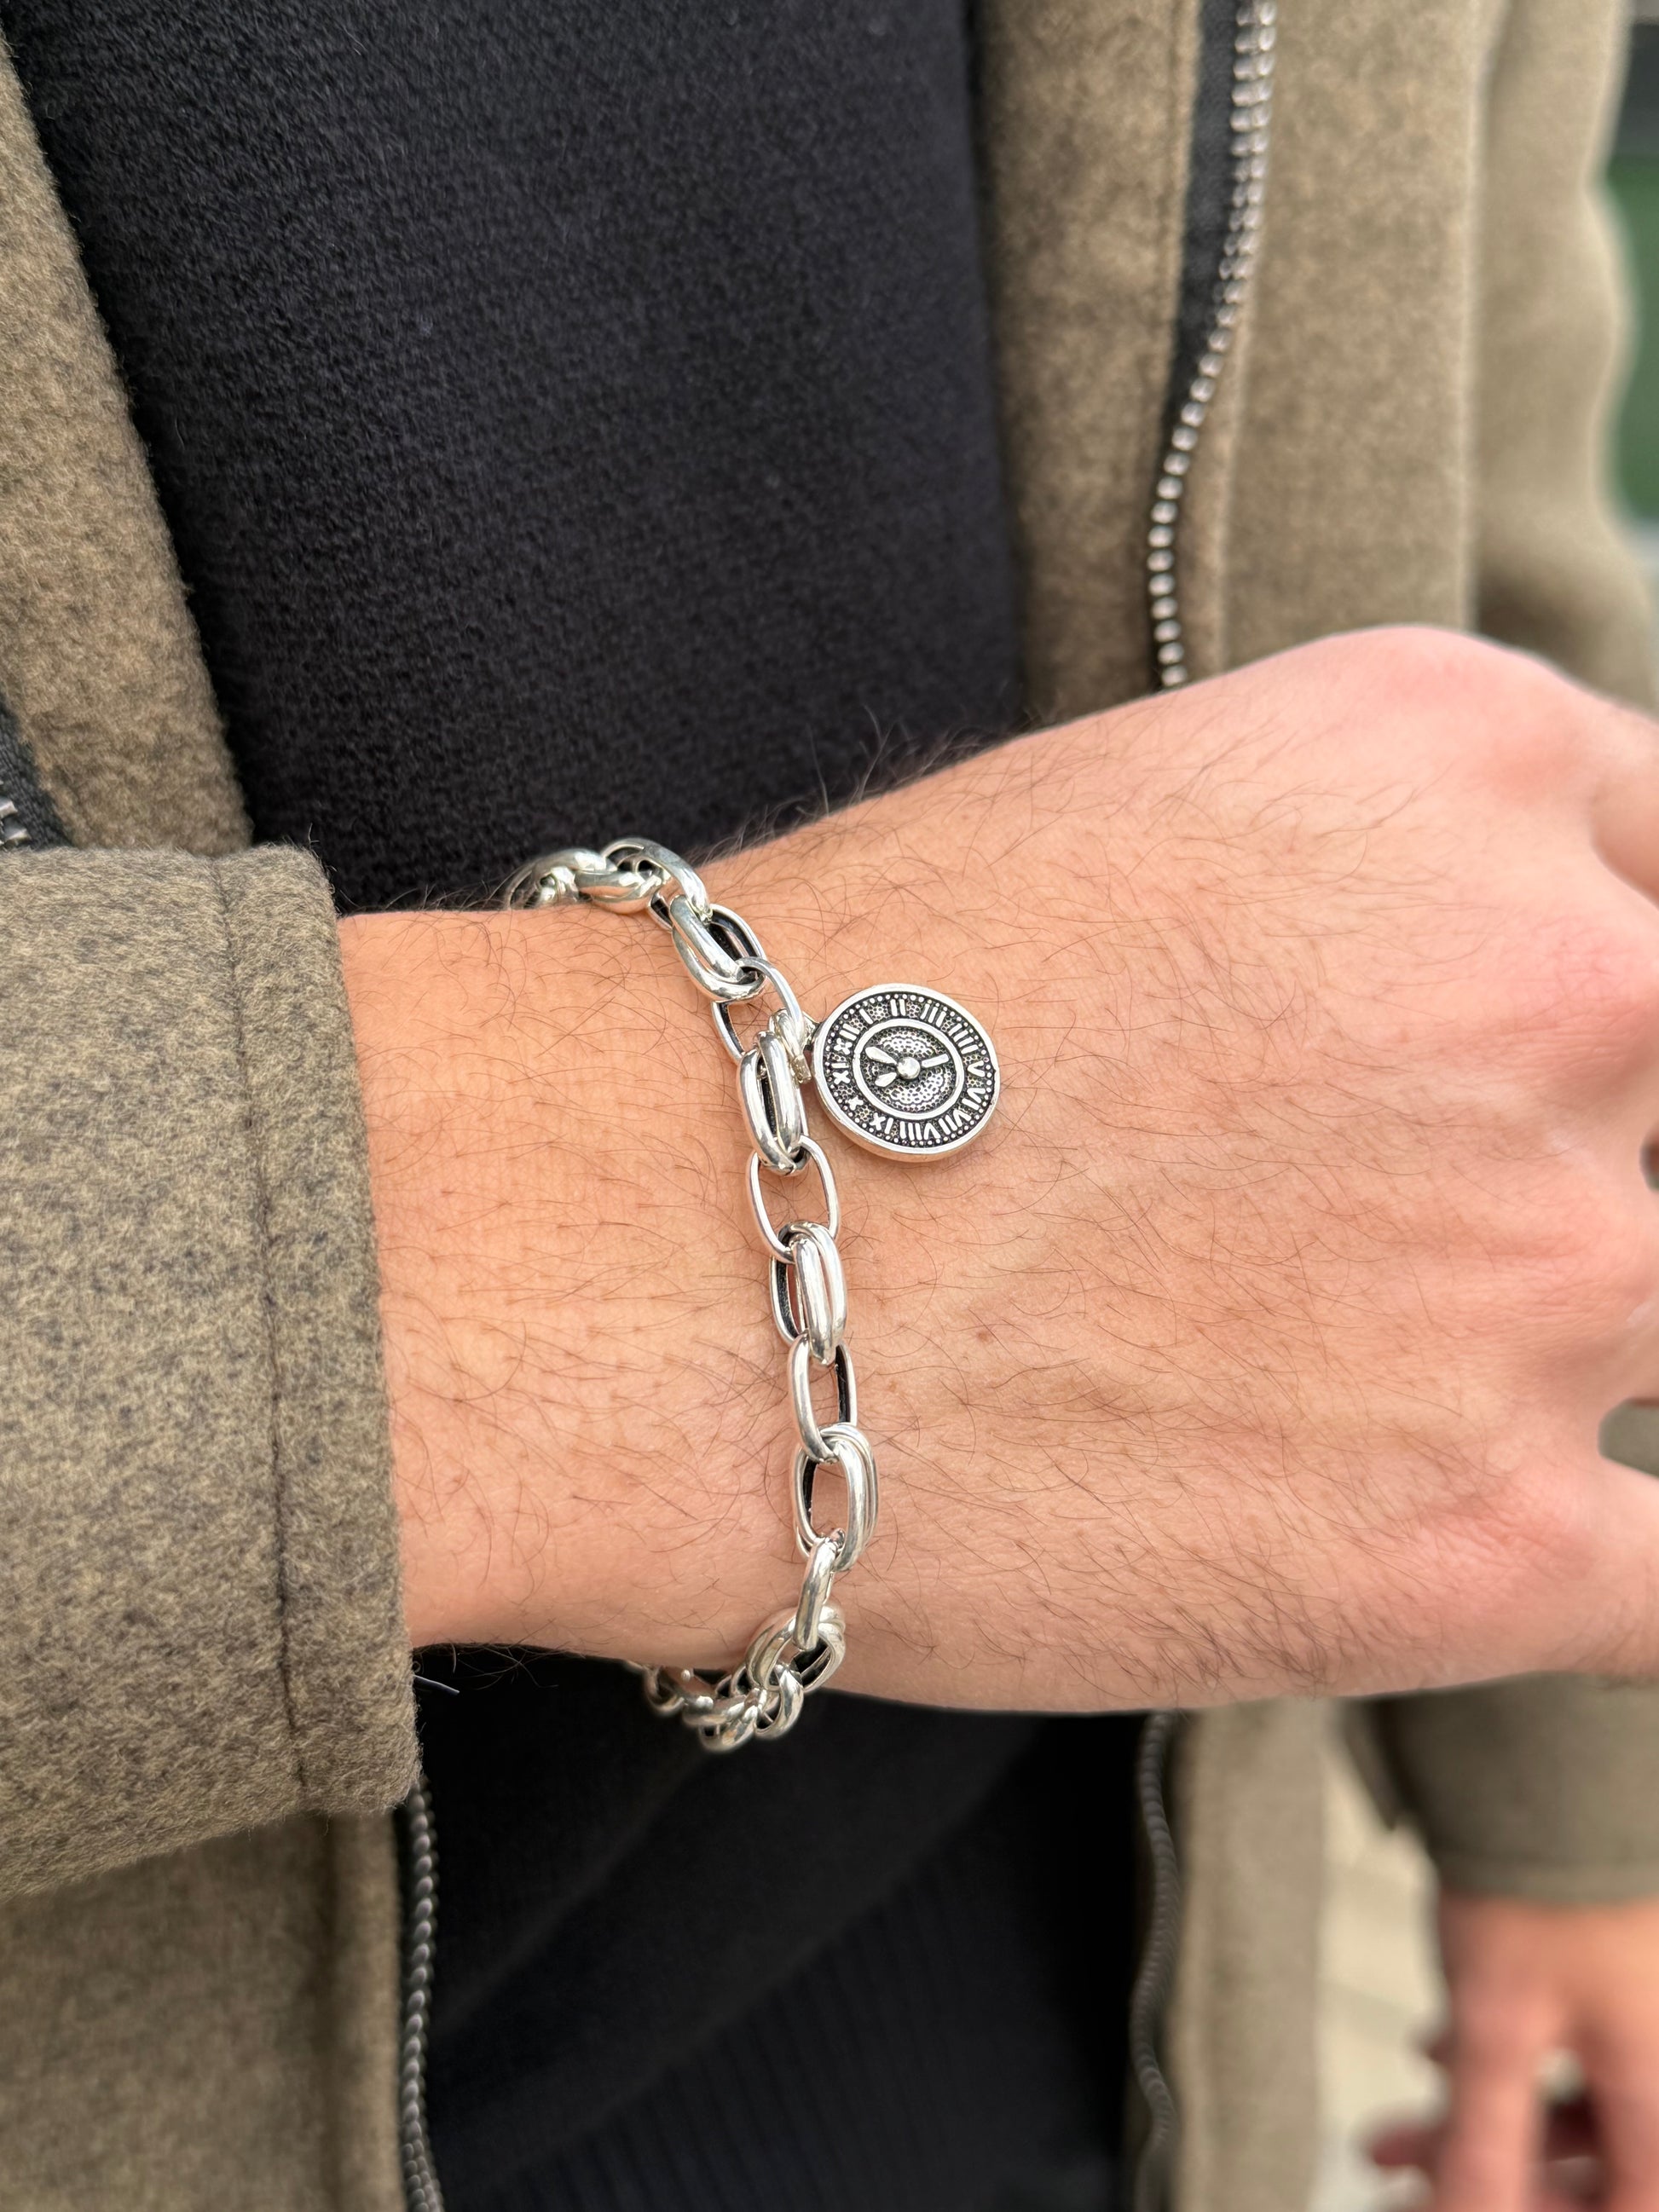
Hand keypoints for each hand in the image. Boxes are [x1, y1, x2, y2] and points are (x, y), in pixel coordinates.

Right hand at [343, 626, 1658, 1705]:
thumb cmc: (800, 1030)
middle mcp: (1556, 984)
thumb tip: (1423, 991)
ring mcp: (1544, 1267)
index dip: (1611, 971)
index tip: (1541, 1061)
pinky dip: (1583, 1565)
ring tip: (1315, 1377)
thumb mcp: (1121, 821)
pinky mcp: (1479, 1542)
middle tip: (1377, 1224)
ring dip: (1522, 1352)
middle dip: (1557, 1156)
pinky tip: (1466, 1550)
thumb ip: (1347, 880)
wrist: (616, 1253)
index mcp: (1458, 761)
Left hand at [1370, 1890, 1658, 2211]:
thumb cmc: (1540, 1881)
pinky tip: (1438, 2049)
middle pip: (1602, 2160)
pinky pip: (1581, 2051)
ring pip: (1580, 2104)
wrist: (1561, 1750)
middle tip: (1402, 2176)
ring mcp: (1650, 2008)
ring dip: (1489, 2122)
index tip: (1465, 2207)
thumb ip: (1484, 2139)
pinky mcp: (1626, 1969)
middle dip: (1497, 2177)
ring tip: (1394, 2128)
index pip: (1632, 2205)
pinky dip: (1509, 2065)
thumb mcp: (1496, 2023)